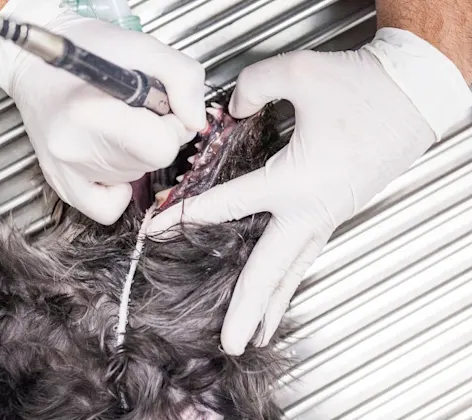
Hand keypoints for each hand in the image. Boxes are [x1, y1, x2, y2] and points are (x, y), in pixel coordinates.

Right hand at [0, 0, 205, 224]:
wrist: (40, 65)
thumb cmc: (92, 52)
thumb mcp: (148, 47)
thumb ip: (184, 78)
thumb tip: (195, 122)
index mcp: (93, 113)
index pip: (162, 147)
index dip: (172, 127)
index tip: (160, 108)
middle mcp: (76, 149)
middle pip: (153, 163)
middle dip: (158, 136)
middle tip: (137, 112)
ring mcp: (67, 172)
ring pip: (135, 178)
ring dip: (139, 153)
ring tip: (118, 123)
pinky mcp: (63, 185)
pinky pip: (107, 210)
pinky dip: (119, 190)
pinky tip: (113, 159)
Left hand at [148, 29, 471, 354]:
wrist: (413, 95)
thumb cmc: (363, 88)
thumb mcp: (298, 73)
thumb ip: (251, 87)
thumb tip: (231, 107)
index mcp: (293, 182)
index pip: (226, 206)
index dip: (186, 216)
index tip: (157, 229)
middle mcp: (309, 211)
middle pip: (270, 272)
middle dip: (247, 312)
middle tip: (230, 344)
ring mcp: (326, 217)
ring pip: (293, 272)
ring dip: (273, 306)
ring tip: (258, 334)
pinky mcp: (335, 212)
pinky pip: (306, 254)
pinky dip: (290, 278)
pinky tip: (283, 286)